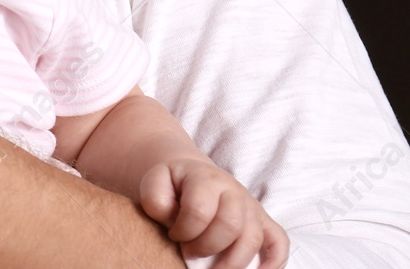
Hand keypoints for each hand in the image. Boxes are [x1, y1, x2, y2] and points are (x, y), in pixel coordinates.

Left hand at [140, 158, 288, 267]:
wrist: (189, 174)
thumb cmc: (171, 185)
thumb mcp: (154, 183)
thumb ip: (156, 202)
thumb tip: (174, 224)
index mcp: (206, 178)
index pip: (199, 211)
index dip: (183, 230)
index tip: (173, 235)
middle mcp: (234, 191)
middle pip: (230, 226)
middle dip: (206, 247)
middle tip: (189, 252)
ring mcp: (251, 207)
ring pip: (252, 238)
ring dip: (232, 262)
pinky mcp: (263, 221)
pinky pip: (279, 241)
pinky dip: (274, 261)